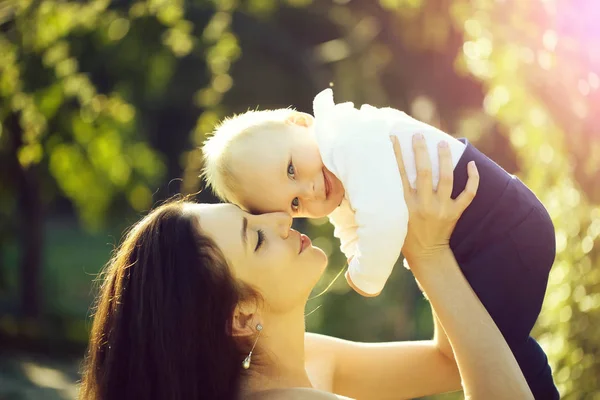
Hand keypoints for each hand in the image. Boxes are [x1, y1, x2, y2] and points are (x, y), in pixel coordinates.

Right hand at [390, 134, 478, 262]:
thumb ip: (397, 196)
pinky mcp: (455, 213)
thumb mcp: (396, 215)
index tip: (395, 138)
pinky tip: (472, 164)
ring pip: (446, 178)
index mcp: (405, 204)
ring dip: (444, 159)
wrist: (426, 254)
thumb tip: (398, 170)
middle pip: (424, 172)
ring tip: (443, 143)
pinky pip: (468, 194)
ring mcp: (441, 208)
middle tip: (420, 136)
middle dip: (421, 151)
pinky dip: (472, 179)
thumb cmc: (407, 234)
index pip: (400, 174)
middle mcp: (423, 205)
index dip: (397, 154)